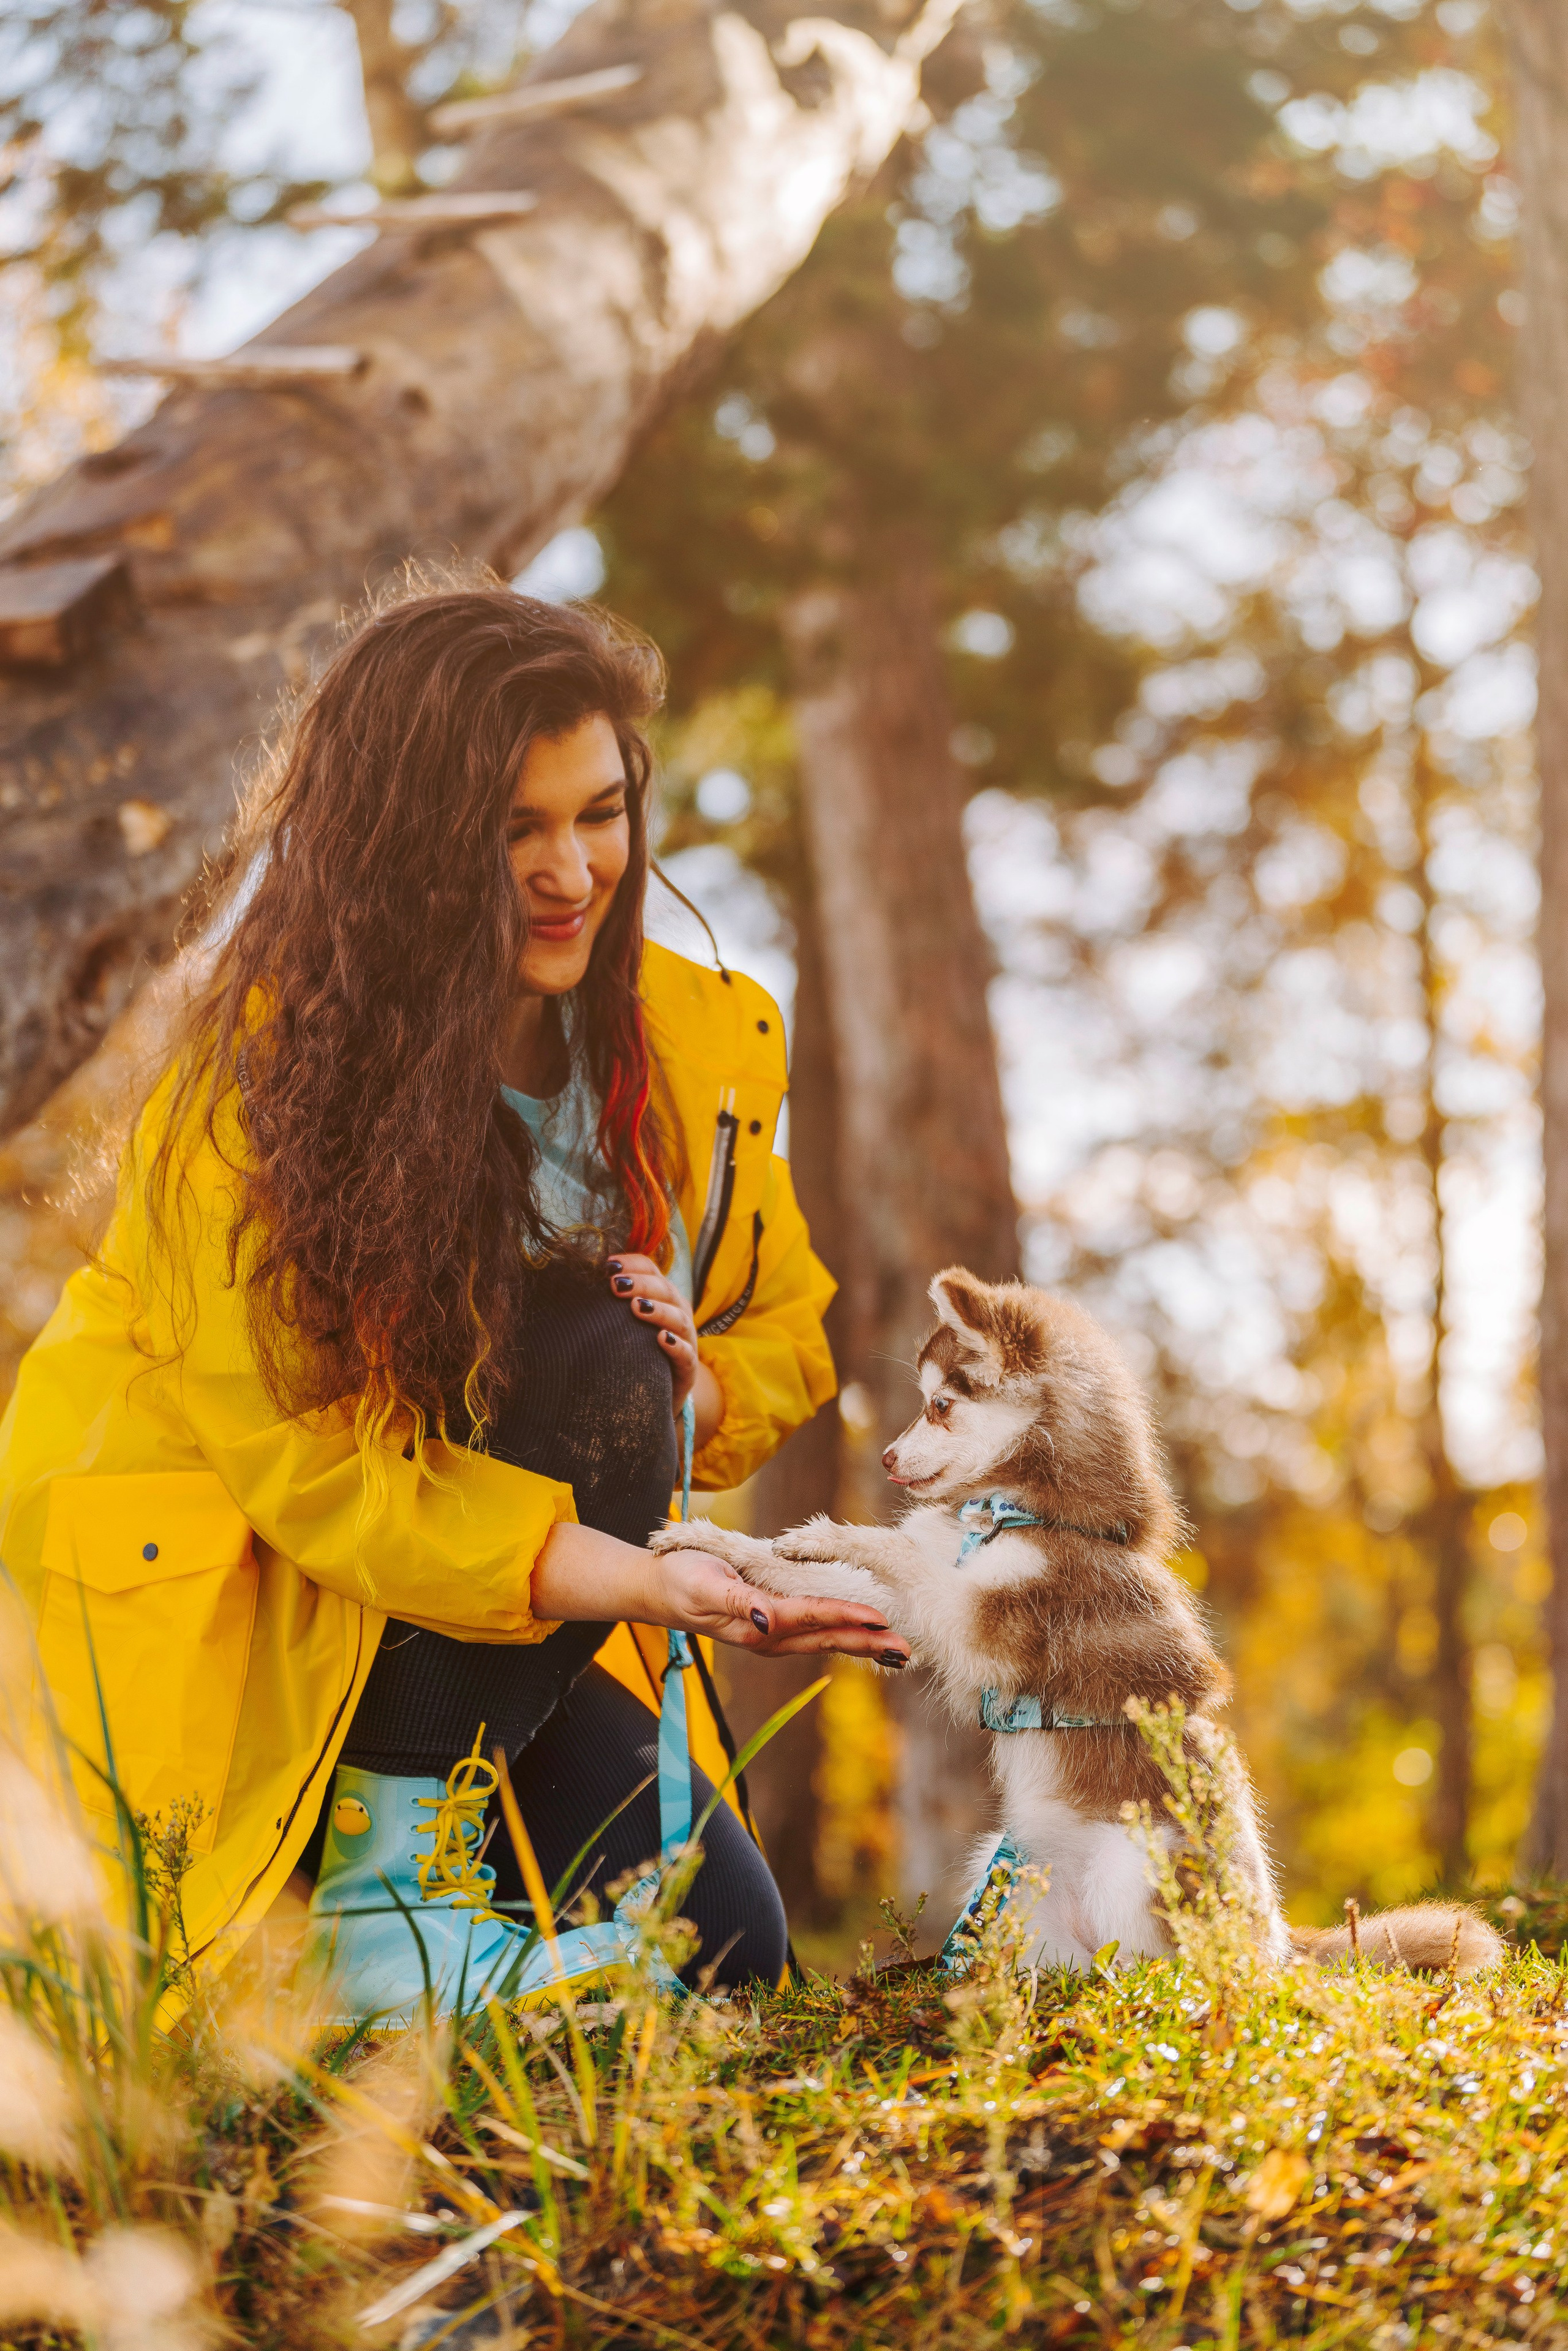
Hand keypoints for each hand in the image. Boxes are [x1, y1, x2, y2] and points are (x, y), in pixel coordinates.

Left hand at [608, 1252, 719, 1437]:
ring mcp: (686, 1340)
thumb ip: (609, 1304)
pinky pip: (686, 1354)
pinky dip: (676, 1345)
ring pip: (678, 1319)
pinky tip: (662, 1339)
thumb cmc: (636, 1351)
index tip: (608, 1266)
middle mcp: (677, 1312)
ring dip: (658, 1310)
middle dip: (641, 1284)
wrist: (659, 1393)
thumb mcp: (624, 1324)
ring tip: (637, 1307)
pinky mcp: (687, 1368)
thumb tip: (574, 1284)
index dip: (632, 1264)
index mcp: (661, 1296)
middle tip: (616, 1285)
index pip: (651, 1270)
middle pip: (665, 1290)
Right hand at [647, 1547, 911, 1665]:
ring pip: (824, 1641)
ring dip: (862, 1644)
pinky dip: (841, 1637)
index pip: (811, 1618)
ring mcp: (770, 1636)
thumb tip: (768, 1618)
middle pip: (827, 1639)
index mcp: (756, 1624)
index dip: (846, 1616)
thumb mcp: (703, 1585)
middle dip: (868, 1644)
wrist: (654, 1589)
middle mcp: (769, 1636)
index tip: (879, 1618)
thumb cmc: (678, 1580)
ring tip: (897, 1650)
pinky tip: (861, 1638)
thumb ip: (737, 1601)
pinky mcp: (770, 1628)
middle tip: (908, 1650)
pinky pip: (813, 1635)